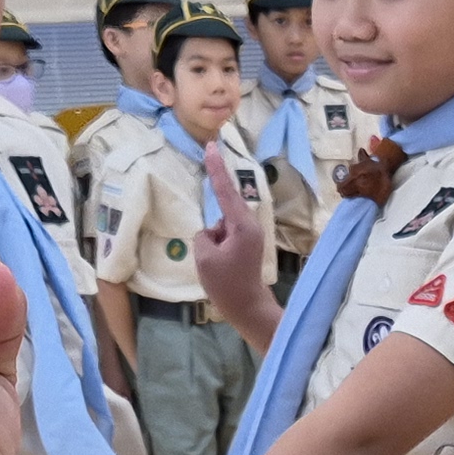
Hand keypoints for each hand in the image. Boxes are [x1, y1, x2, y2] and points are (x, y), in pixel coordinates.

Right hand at [194, 176, 276, 341]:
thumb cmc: (227, 284)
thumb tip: (212, 231)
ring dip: (214, 241)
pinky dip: (217, 247)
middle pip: (223, 210)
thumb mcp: (204, 258)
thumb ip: (203, 235)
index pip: (225, 191)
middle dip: (213, 229)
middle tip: (211, 245)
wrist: (248, 307)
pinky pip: (224, 236)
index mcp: (241, 225)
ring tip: (219, 266)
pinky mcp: (247, 243)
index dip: (216, 168)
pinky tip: (222, 267)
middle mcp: (250, 225)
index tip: (212, 146)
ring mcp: (250, 234)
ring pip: (221, 226)